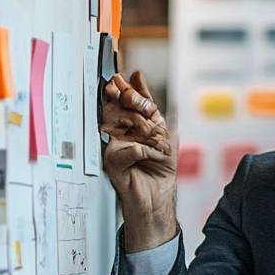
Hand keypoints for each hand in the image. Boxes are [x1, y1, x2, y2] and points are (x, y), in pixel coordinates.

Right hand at [100, 71, 177, 250]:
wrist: (157, 197)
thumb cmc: (159, 168)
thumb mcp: (162, 131)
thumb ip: (149, 106)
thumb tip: (137, 77)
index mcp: (125, 123)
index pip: (123, 99)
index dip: (128, 88)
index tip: (132, 77)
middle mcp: (115, 133)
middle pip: (118, 106)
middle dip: (132, 101)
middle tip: (142, 104)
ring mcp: (111, 146)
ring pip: (122, 124)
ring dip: (145, 129)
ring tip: (158, 140)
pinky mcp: (112, 161)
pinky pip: (129, 148)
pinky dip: (146, 151)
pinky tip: (153, 156)